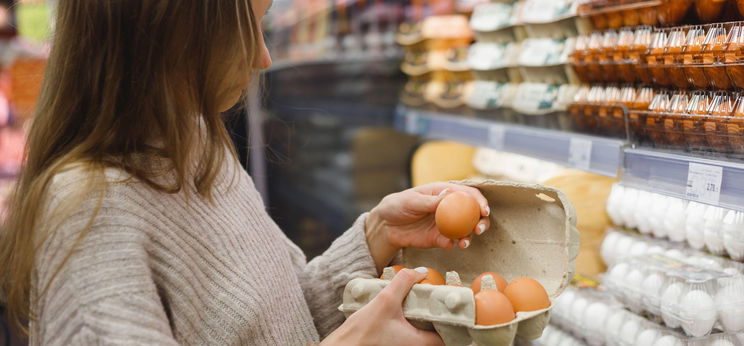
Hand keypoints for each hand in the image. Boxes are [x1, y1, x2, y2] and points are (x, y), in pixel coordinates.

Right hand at [322, 268, 443, 345]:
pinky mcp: (394, 344)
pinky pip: (410, 335)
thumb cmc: (362, 333)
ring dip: (422, 321)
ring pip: (422, 335)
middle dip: (436, 318)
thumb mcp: (385, 300)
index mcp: (419, 343)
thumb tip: (419, 271)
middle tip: (434, 302)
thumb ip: (404, 283)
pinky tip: (402, 311)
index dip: (450, 322)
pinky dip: (410, 324)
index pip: (447, 337)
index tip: (448, 307)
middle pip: (436, 335)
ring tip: (419, 304)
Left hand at [365, 183, 490, 272]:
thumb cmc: (397, 206)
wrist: (386, 226)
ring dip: (470, 236)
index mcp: (444, 193)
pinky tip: (453, 245)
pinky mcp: (440, 238)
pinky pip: (452, 242)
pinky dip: (455, 244)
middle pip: (473, 213)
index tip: (484, 210)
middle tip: (479, 228)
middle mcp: (449, 208)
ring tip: (466, 242)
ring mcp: (446, 224)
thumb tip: (447, 195)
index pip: (467, 194)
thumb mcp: (410, 200)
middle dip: (481, 221)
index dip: (479, 201)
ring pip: (466, 230)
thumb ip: (429, 201)